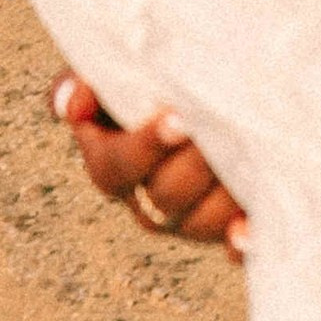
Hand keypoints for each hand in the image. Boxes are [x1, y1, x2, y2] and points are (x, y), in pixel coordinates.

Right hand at [49, 72, 246, 256]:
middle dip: (192, 166)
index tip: (176, 118)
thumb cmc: (156, 77)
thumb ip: (85, 82)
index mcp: (113, 164)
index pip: (116, 168)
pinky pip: (236, 249)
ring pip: (202, 223)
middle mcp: (148, 198)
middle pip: (164, 198)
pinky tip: (249, 226)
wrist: (212, 81)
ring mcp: (190, 217)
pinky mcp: (229, 226)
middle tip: (218, 132)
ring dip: (224, 194)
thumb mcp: (117, 71)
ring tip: (249, 154)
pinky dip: (243, 241)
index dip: (144, 147)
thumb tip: (70, 105)